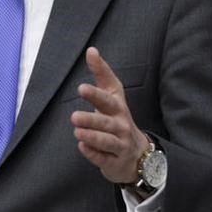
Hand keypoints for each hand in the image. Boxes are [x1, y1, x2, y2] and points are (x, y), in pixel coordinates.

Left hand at [70, 47, 149, 184]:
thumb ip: (101, 74)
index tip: (81, 88)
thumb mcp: (113, 96)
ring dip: (92, 136)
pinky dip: (93, 154)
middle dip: (92, 119)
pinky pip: (104, 159)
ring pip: (106, 141)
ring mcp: (120, 145)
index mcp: (118, 107)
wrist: (137, 155)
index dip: (96, 93)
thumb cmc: (118, 118)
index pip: (108, 98)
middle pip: (107, 122)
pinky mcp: (115, 162)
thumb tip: (91, 50)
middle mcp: (121, 125)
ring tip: (77, 131)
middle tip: (74, 116)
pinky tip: (82, 147)